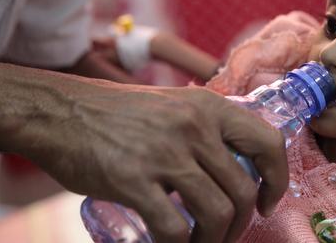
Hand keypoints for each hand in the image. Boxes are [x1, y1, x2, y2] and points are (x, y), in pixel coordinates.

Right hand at [30, 84, 287, 242]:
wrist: (59, 111)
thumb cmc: (116, 114)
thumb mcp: (173, 106)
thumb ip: (204, 130)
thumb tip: (232, 167)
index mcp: (208, 107)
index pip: (268, 142)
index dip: (276, 179)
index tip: (266, 201)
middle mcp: (194, 127)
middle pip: (243, 189)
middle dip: (241, 223)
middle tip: (225, 234)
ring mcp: (165, 153)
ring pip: (217, 213)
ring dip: (215, 240)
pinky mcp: (134, 180)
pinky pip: (175, 229)